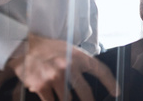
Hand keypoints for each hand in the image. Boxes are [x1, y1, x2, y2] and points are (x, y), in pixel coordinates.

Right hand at [0, 34, 116, 100]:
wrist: (27, 46)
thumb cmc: (51, 49)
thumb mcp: (72, 50)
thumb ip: (82, 62)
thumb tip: (95, 74)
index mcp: (79, 57)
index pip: (101, 70)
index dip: (110, 83)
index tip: (116, 92)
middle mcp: (69, 67)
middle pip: (85, 92)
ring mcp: (55, 78)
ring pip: (67, 99)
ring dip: (67, 100)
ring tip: (65, 95)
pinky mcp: (41, 86)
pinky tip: (53, 98)